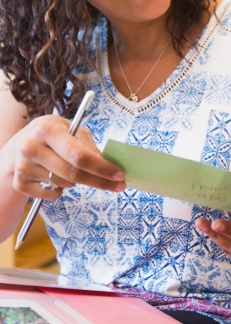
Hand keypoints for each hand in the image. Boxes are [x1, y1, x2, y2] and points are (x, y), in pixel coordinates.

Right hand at [6, 115, 125, 198]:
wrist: (18, 144)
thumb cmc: (51, 134)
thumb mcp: (70, 129)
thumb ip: (88, 145)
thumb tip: (109, 164)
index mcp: (47, 130)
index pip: (79, 155)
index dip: (102, 167)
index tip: (119, 174)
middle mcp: (32, 147)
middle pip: (73, 174)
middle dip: (99, 181)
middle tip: (118, 185)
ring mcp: (23, 167)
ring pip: (64, 184)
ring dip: (77, 181)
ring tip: (72, 169)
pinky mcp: (20, 183)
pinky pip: (52, 194)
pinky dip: (61, 190)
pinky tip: (57, 177)